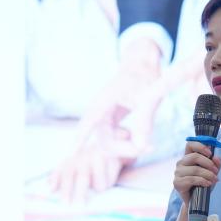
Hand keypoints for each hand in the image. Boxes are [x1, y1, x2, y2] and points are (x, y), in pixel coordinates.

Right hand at [49, 35, 168, 201]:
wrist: (142, 67)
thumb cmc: (143, 77)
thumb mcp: (148, 97)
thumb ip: (145, 121)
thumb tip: (142, 146)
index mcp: (104, 102)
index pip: (88, 123)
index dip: (80, 139)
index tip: (70, 154)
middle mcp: (99, 112)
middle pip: (104, 143)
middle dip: (125, 150)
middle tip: (150, 147)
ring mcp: (103, 118)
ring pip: (108, 144)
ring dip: (127, 148)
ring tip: (149, 143)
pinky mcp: (110, 122)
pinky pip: (113, 141)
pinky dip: (127, 144)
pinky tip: (141, 138)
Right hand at [173, 141, 220, 204]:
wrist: (197, 201)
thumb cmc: (204, 184)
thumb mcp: (213, 172)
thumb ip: (216, 164)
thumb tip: (216, 157)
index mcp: (188, 157)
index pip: (190, 144)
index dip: (200, 146)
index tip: (210, 153)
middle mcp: (181, 163)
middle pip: (194, 156)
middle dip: (208, 163)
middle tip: (216, 171)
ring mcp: (177, 172)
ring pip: (195, 169)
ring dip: (208, 174)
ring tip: (214, 179)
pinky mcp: (177, 183)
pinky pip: (192, 179)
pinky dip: (202, 181)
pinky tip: (208, 184)